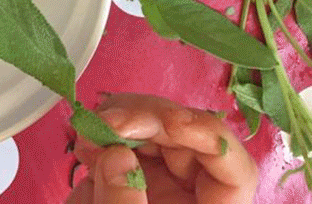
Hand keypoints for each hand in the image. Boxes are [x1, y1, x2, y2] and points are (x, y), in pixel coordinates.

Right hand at [68, 95, 258, 203]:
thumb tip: (116, 154)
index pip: (231, 167)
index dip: (205, 134)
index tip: (164, 122)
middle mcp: (193, 199)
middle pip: (187, 140)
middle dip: (145, 120)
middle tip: (104, 121)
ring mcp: (164, 189)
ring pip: (156, 134)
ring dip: (120, 122)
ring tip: (87, 132)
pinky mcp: (135, 183)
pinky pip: (127, 146)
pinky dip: (105, 136)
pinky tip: (85, 144)